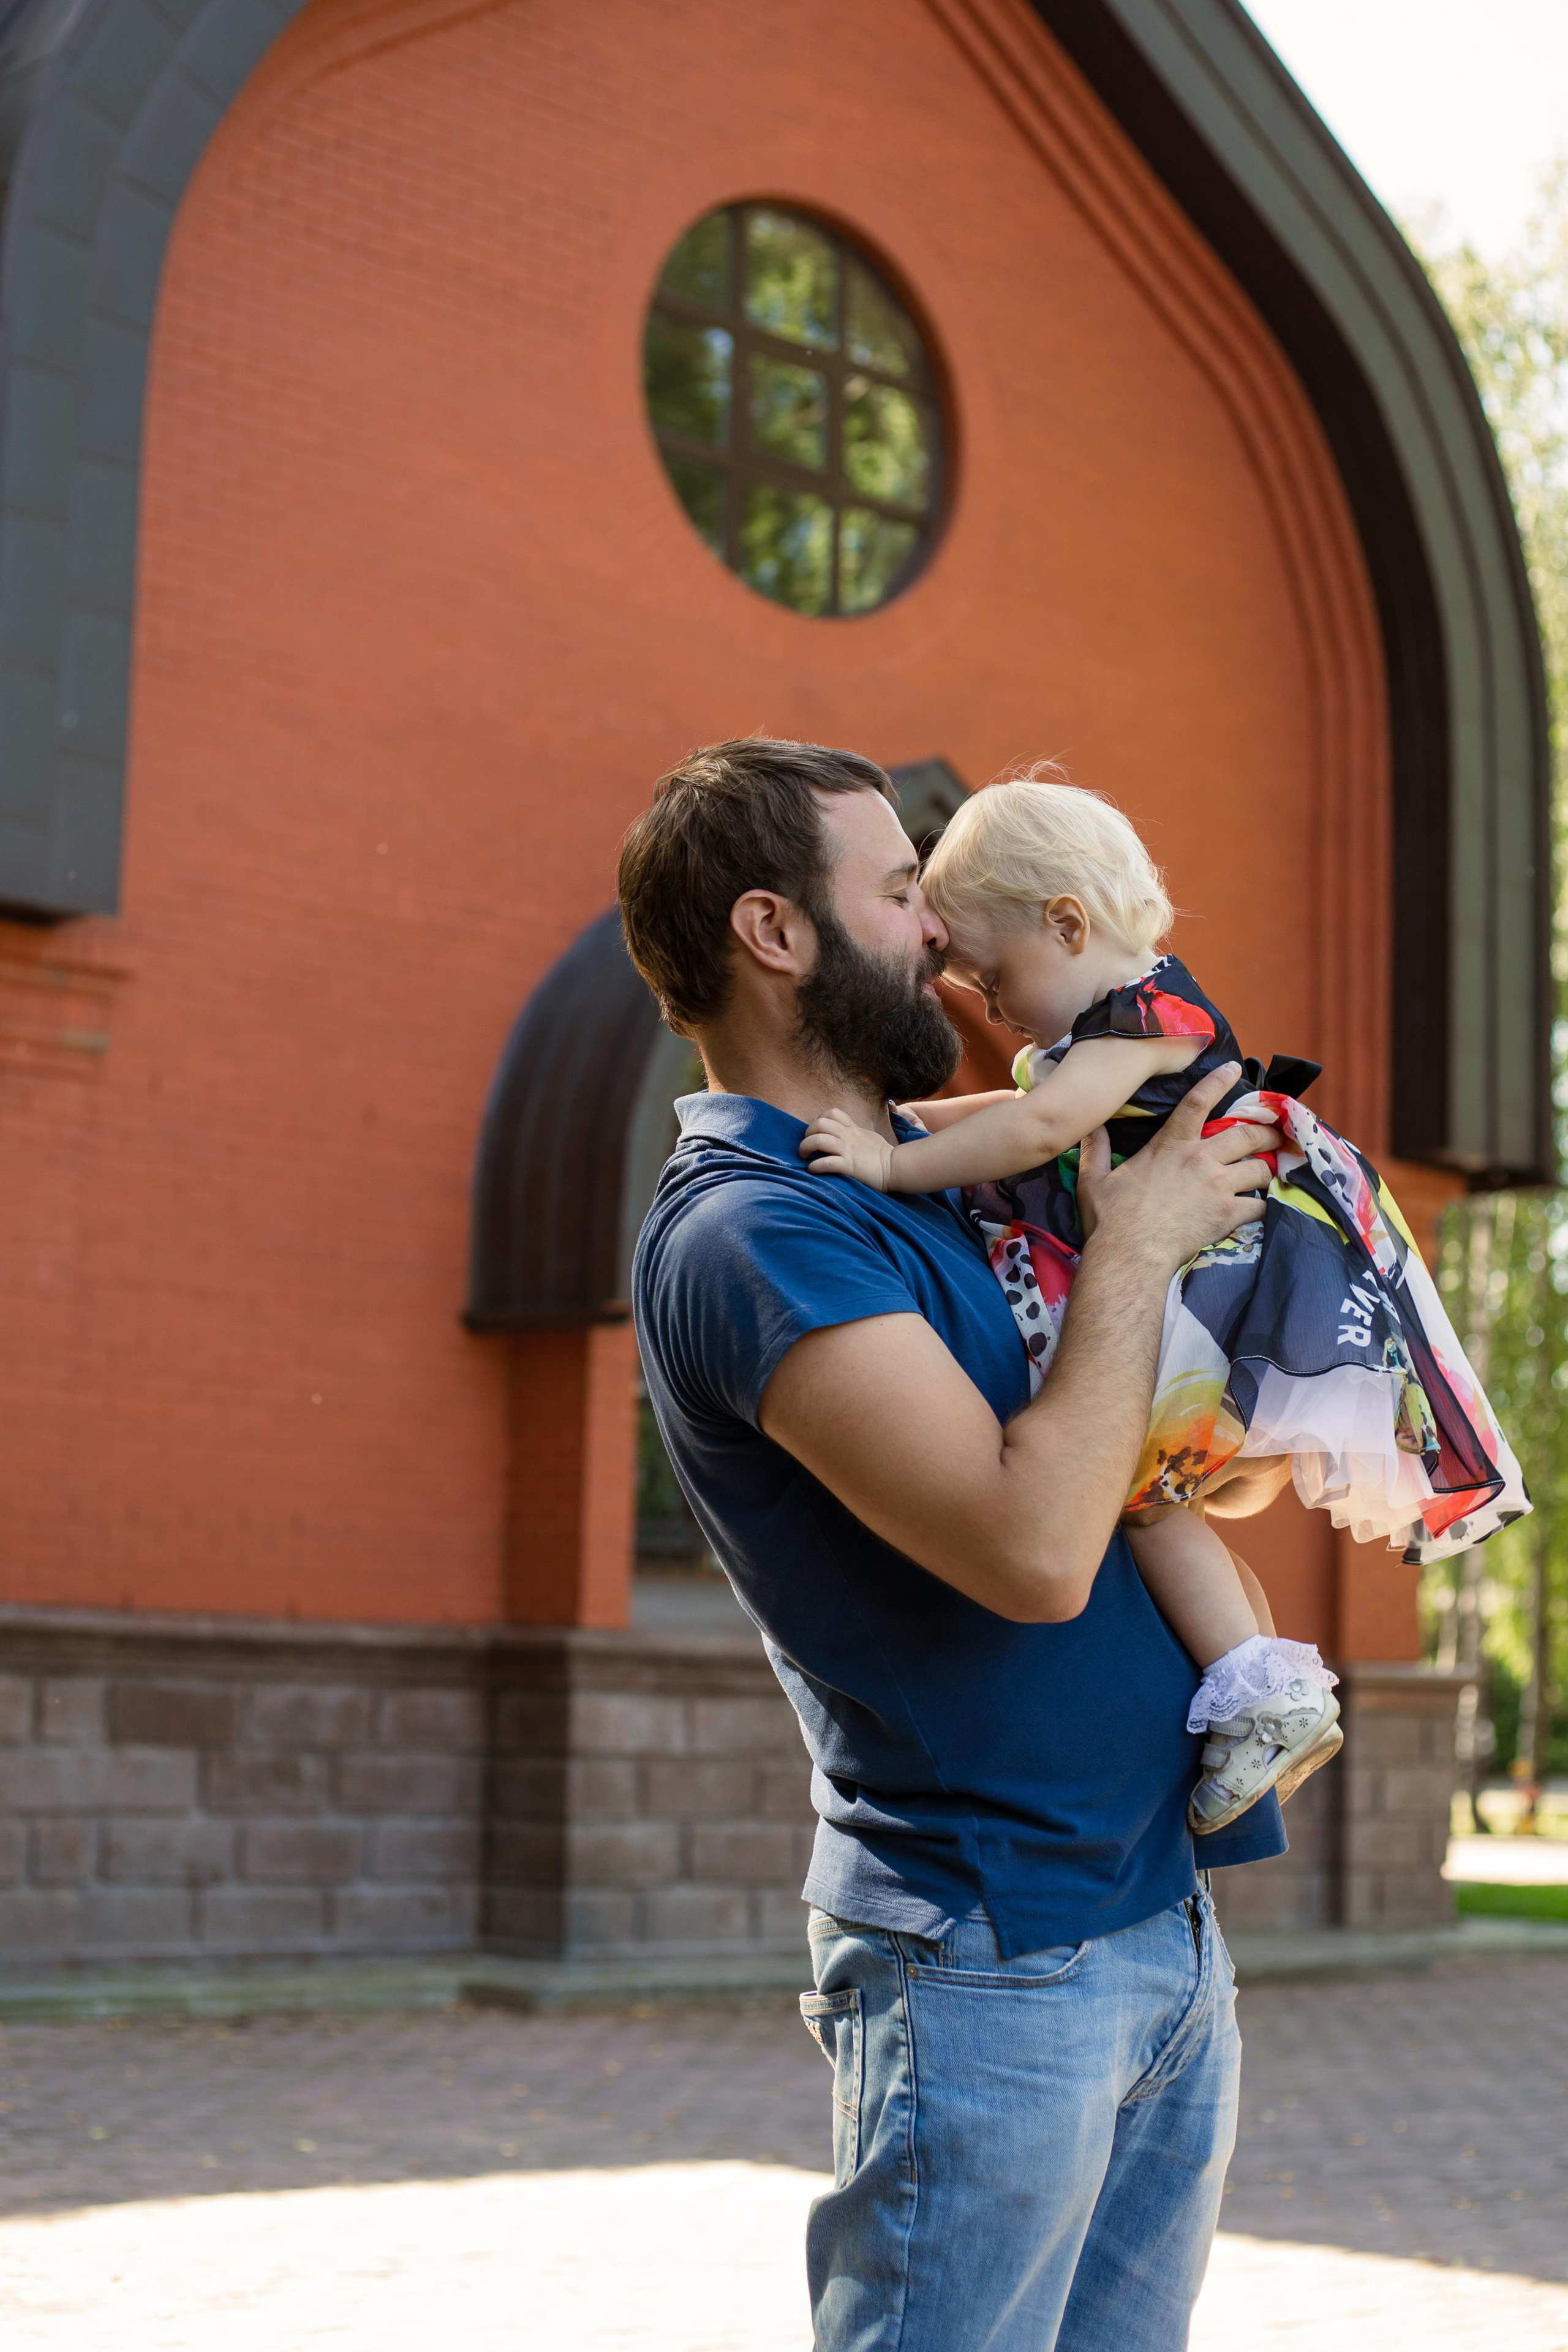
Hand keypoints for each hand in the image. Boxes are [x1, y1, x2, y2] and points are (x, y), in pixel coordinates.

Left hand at [800, 1107, 895, 1189]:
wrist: (895, 1167)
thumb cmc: (883, 1154)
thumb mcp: (868, 1135)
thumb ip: (854, 1132)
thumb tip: (844, 1133)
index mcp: (853, 1128)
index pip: (832, 1113)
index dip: (819, 1119)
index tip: (817, 1132)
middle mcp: (849, 1136)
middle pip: (820, 1124)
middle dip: (807, 1133)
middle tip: (806, 1145)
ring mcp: (848, 1151)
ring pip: (819, 1140)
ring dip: (806, 1147)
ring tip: (804, 1156)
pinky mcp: (849, 1166)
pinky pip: (826, 1162)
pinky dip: (815, 1166)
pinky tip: (812, 1169)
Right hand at [1076, 1064, 1277, 1268]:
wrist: (1130, 1254)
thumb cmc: (1110, 1217)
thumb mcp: (1093, 1179)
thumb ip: (1095, 1150)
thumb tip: (1090, 1127)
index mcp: (1169, 1145)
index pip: (1197, 1102)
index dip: (1218, 1082)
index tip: (1234, 1069)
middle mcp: (1199, 1159)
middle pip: (1246, 1134)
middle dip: (1265, 1132)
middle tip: (1274, 1134)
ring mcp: (1217, 1186)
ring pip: (1258, 1168)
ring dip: (1265, 1170)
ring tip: (1266, 1173)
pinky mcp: (1227, 1214)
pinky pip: (1258, 1205)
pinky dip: (1262, 1206)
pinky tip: (1259, 1208)